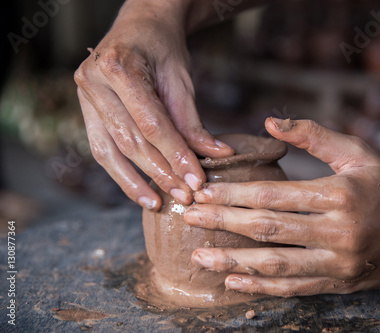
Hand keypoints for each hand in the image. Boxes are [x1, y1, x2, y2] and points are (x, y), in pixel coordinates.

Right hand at [74, 1, 233, 209]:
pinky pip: (101, 148)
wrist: (139, 25)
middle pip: (130, 140)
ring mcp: (84, 95)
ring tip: (160, 203)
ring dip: (137, 181)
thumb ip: (192, 122)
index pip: (152, 124)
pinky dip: (121, 173)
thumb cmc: (163, 48)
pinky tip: (140, 191)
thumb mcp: (182, 80)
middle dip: (160, 172)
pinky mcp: (84, 109)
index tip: (196, 181)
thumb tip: (217, 156)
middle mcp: (94, 82)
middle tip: (185, 195)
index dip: (175, 155)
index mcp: (120, 67)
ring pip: (110, 150)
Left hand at [184, 118, 379, 296]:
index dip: (234, 194)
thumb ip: (313, 136)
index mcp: (339, 194)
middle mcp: (338, 232)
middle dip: (223, 223)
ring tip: (198, 256)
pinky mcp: (340, 284)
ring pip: (276, 265)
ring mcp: (339, 263)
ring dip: (233, 261)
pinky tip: (232, 281)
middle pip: (268, 229)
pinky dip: (261, 287)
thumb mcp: (357, 152)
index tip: (203, 190)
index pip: (274, 195)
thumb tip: (269, 123)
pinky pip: (294, 288)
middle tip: (189, 217)